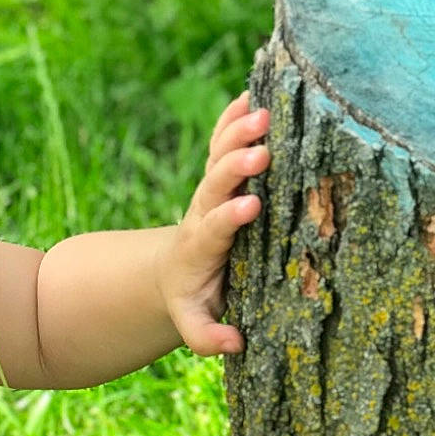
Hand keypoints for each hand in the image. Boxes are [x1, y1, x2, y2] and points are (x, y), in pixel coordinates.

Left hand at [156, 91, 269, 356]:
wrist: (171, 273)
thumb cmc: (192, 300)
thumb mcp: (192, 323)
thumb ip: (207, 335)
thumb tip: (233, 344)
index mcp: (200, 247)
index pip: (214, 228)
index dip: (229, 216)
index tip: (249, 205)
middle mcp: (203, 212)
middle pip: (215, 184)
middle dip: (235, 166)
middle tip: (260, 150)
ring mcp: (210, 190)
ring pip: (219, 156)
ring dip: (237, 133)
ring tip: (262, 111)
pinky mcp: (217, 175)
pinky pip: (221, 141)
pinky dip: (231, 117)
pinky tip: (250, 91)